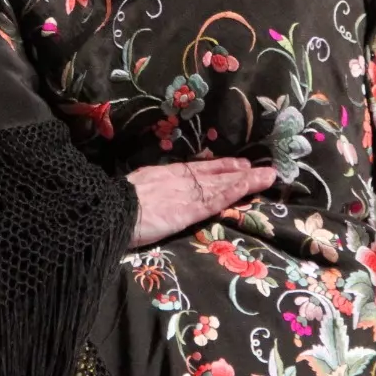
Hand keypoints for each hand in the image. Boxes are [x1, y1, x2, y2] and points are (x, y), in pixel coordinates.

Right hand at [126, 158, 274, 246]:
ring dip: (247, 181)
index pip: (197, 170)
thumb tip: (153, 194)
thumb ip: (150, 190)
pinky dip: (235, 191)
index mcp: (164, 175)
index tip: (236, 165)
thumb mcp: (134, 188)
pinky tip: (249, 186)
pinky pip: (217, 199)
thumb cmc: (114, 203)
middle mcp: (179, 180)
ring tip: (267, 176)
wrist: (109, 210)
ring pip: (222, 185)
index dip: (219, 167)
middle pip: (214, 175)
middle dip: (238, 172)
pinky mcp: (190, 209)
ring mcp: (186, 193)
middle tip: (260, 169)